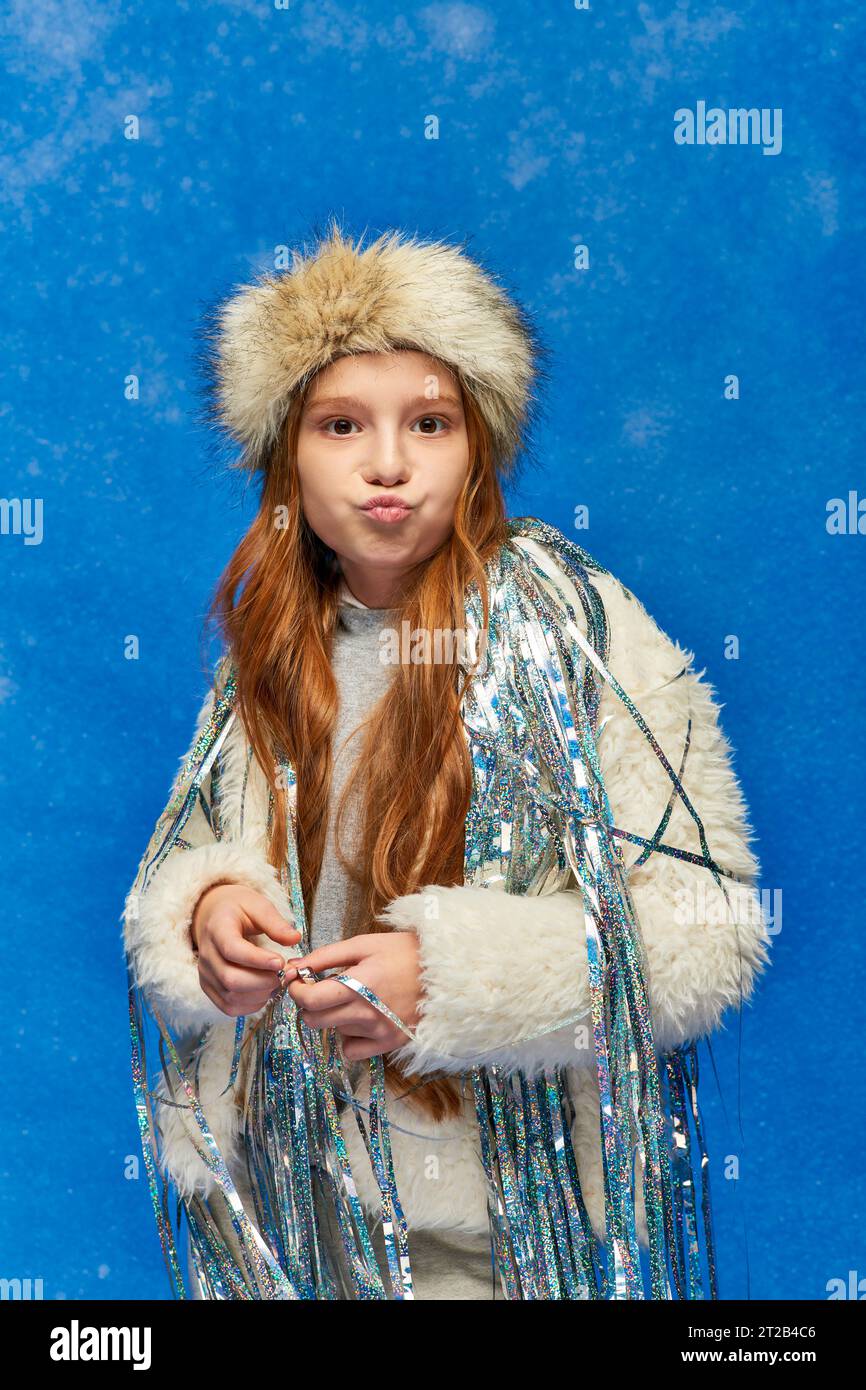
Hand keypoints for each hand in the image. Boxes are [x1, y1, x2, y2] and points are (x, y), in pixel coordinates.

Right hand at [191, 883, 300, 1017]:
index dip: (258, 960)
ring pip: (231, 996)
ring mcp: (206, 974)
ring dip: (260, 994)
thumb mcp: (257, 905)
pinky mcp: (209, 988)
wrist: (214, 917)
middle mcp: (206, 954)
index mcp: (217, 929)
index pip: (232, 950)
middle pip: (231, 979)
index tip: (281, 961)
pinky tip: (265, 991)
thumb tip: (295, 939)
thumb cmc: (238, 910)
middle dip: (263, 981)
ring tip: (277, 980)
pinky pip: (229, 1007)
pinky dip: (251, 1005)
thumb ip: (275, 922)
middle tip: (284, 974)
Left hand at [284, 932, 422, 1061]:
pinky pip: (351, 1050)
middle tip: (322, 989)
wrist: (445, 970)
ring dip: (334, 1017)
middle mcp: (368, 1013)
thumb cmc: (402, 952)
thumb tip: (294, 967)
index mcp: (361, 984)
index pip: (311, 1000)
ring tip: (354, 998)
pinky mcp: (389, 1044)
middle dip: (309, 1004)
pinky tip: (361, 1019)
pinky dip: (349, 1037)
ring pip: (333, 1032)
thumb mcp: (364, 944)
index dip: (297, 990)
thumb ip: (326, 956)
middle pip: (315, 1021)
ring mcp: (379, 1032)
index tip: (299, 981)